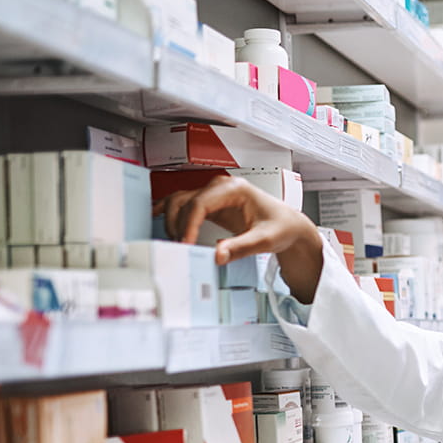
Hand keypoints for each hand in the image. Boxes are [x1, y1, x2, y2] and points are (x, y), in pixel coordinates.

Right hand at [153, 175, 323, 301]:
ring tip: (176, 242)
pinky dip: (169, 211)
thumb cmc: (281, 227)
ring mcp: (214, 195)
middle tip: (180, 248)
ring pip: (180, 201)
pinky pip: (184, 204)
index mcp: (234, 189)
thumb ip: (241, 247)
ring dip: (172, 220)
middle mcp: (220, 187)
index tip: (185, 244)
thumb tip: (217, 254)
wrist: (287, 225)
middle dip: (178, 225)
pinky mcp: (210, 205)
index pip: (200, 203)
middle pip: (185, 201)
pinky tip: (155, 217)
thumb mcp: (265, 240)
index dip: (188, 224)